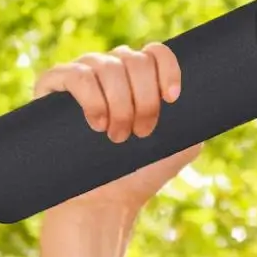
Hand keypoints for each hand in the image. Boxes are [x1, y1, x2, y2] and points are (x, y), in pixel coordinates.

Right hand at [33, 43, 202, 222]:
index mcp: (139, 80)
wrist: (101, 203)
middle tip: (141, 133)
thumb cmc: (138, 175)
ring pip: (107, 66)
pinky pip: (75, 75)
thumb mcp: (181, 146)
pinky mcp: (51, 88)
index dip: (167, 69)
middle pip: (134, 59)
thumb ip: (194, 117)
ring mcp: (80, 76)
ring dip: (119, 104)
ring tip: (116, 137)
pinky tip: (96, 123)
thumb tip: (205, 94)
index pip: (156, 53)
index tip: (172, 99)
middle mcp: (110, 71)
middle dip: (143, 99)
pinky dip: (91, 98)